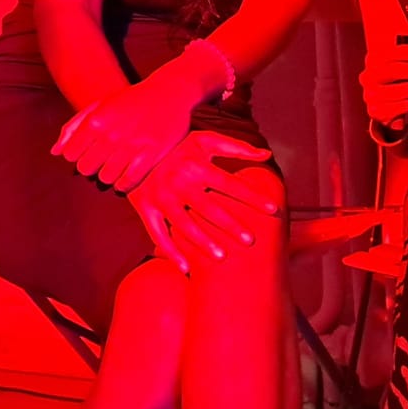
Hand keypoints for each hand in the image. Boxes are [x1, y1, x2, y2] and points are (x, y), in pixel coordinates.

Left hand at [54, 71, 197, 191]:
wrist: (170, 92)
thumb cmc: (131, 100)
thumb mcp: (100, 105)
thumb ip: (74, 127)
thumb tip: (55, 153)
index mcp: (96, 120)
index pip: (71, 155)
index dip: (77, 156)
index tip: (88, 153)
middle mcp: (112, 134)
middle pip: (86, 169)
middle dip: (91, 168)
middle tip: (102, 161)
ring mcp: (132, 145)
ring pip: (105, 178)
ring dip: (107, 176)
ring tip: (114, 168)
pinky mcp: (152, 154)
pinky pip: (128, 182)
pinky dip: (123, 185)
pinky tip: (125, 178)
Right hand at [126, 131, 278, 273]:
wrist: (133, 144)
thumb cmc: (178, 144)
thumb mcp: (206, 140)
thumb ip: (238, 148)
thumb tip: (268, 155)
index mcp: (196, 165)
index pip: (231, 184)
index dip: (253, 197)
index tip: (274, 210)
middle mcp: (178, 182)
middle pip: (209, 208)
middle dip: (231, 225)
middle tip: (251, 241)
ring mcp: (160, 197)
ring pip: (184, 225)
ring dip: (203, 242)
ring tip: (223, 257)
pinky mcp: (144, 208)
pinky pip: (158, 234)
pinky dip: (170, 252)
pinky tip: (186, 268)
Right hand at [359, 36, 407, 131]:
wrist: (386, 110)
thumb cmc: (399, 84)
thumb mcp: (406, 68)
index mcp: (374, 59)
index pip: (397, 52)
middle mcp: (369, 76)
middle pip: (396, 69)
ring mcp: (370, 94)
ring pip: (405, 90)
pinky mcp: (375, 112)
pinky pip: (404, 106)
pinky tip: (407, 105)